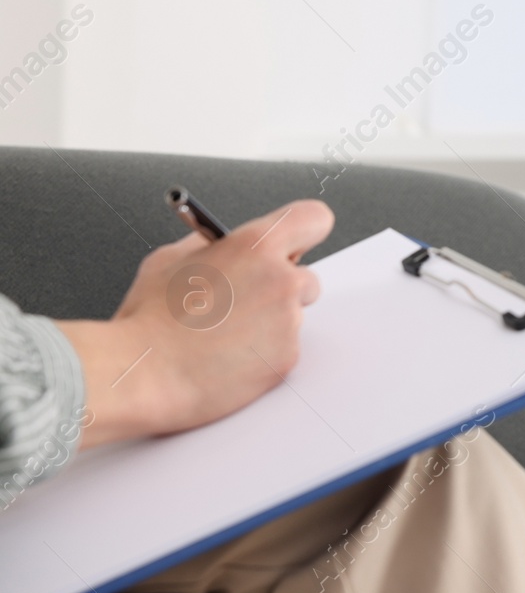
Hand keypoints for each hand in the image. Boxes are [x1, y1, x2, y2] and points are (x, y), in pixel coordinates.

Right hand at [58, 200, 333, 447]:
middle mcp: (281, 279)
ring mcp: (288, 321)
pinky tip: (228, 358)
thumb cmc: (149, 320)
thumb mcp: (170, 259)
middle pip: (307, 277)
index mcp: (256, 245)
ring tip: (225, 336)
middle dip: (282, 288)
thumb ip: (210, 245)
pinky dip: (264, 355)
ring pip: (293, 317)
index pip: (313, 218)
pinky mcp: (287, 358)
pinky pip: (284, 350)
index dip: (304, 230)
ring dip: (271, 324)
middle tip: (244, 303)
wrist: (142, 374)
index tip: (294, 242)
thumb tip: (224, 242)